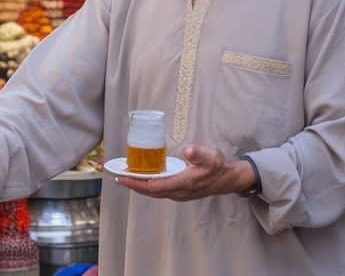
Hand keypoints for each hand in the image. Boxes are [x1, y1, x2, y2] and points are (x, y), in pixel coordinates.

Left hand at [114, 145, 251, 201]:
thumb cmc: (217, 167)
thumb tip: (188, 150)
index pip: (153, 186)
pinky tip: (142, 178)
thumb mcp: (211, 157)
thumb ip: (199, 154)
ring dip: (139, 185)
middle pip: (149, 191)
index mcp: (181, 183)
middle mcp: (177, 191)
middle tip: (116, 176)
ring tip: (125, 177)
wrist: (227, 179)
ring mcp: (178, 193)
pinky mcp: (179, 191)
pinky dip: (147, 185)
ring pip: (153, 192)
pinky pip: (158, 190)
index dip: (136, 183)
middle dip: (132, 184)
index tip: (121, 178)